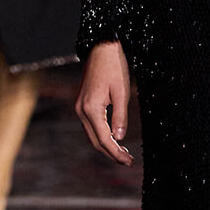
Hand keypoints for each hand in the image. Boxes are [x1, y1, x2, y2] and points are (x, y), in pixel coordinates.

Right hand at [76, 40, 131, 163]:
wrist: (101, 47)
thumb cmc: (114, 66)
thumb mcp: (122, 91)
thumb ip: (120, 116)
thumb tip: (119, 138)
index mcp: (91, 108)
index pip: (104, 139)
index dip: (116, 153)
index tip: (129, 162)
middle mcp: (81, 110)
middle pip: (95, 141)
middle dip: (111, 153)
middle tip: (128, 161)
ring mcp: (80, 107)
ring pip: (92, 135)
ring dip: (106, 146)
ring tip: (124, 153)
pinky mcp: (83, 104)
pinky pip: (91, 126)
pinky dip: (102, 135)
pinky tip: (114, 138)